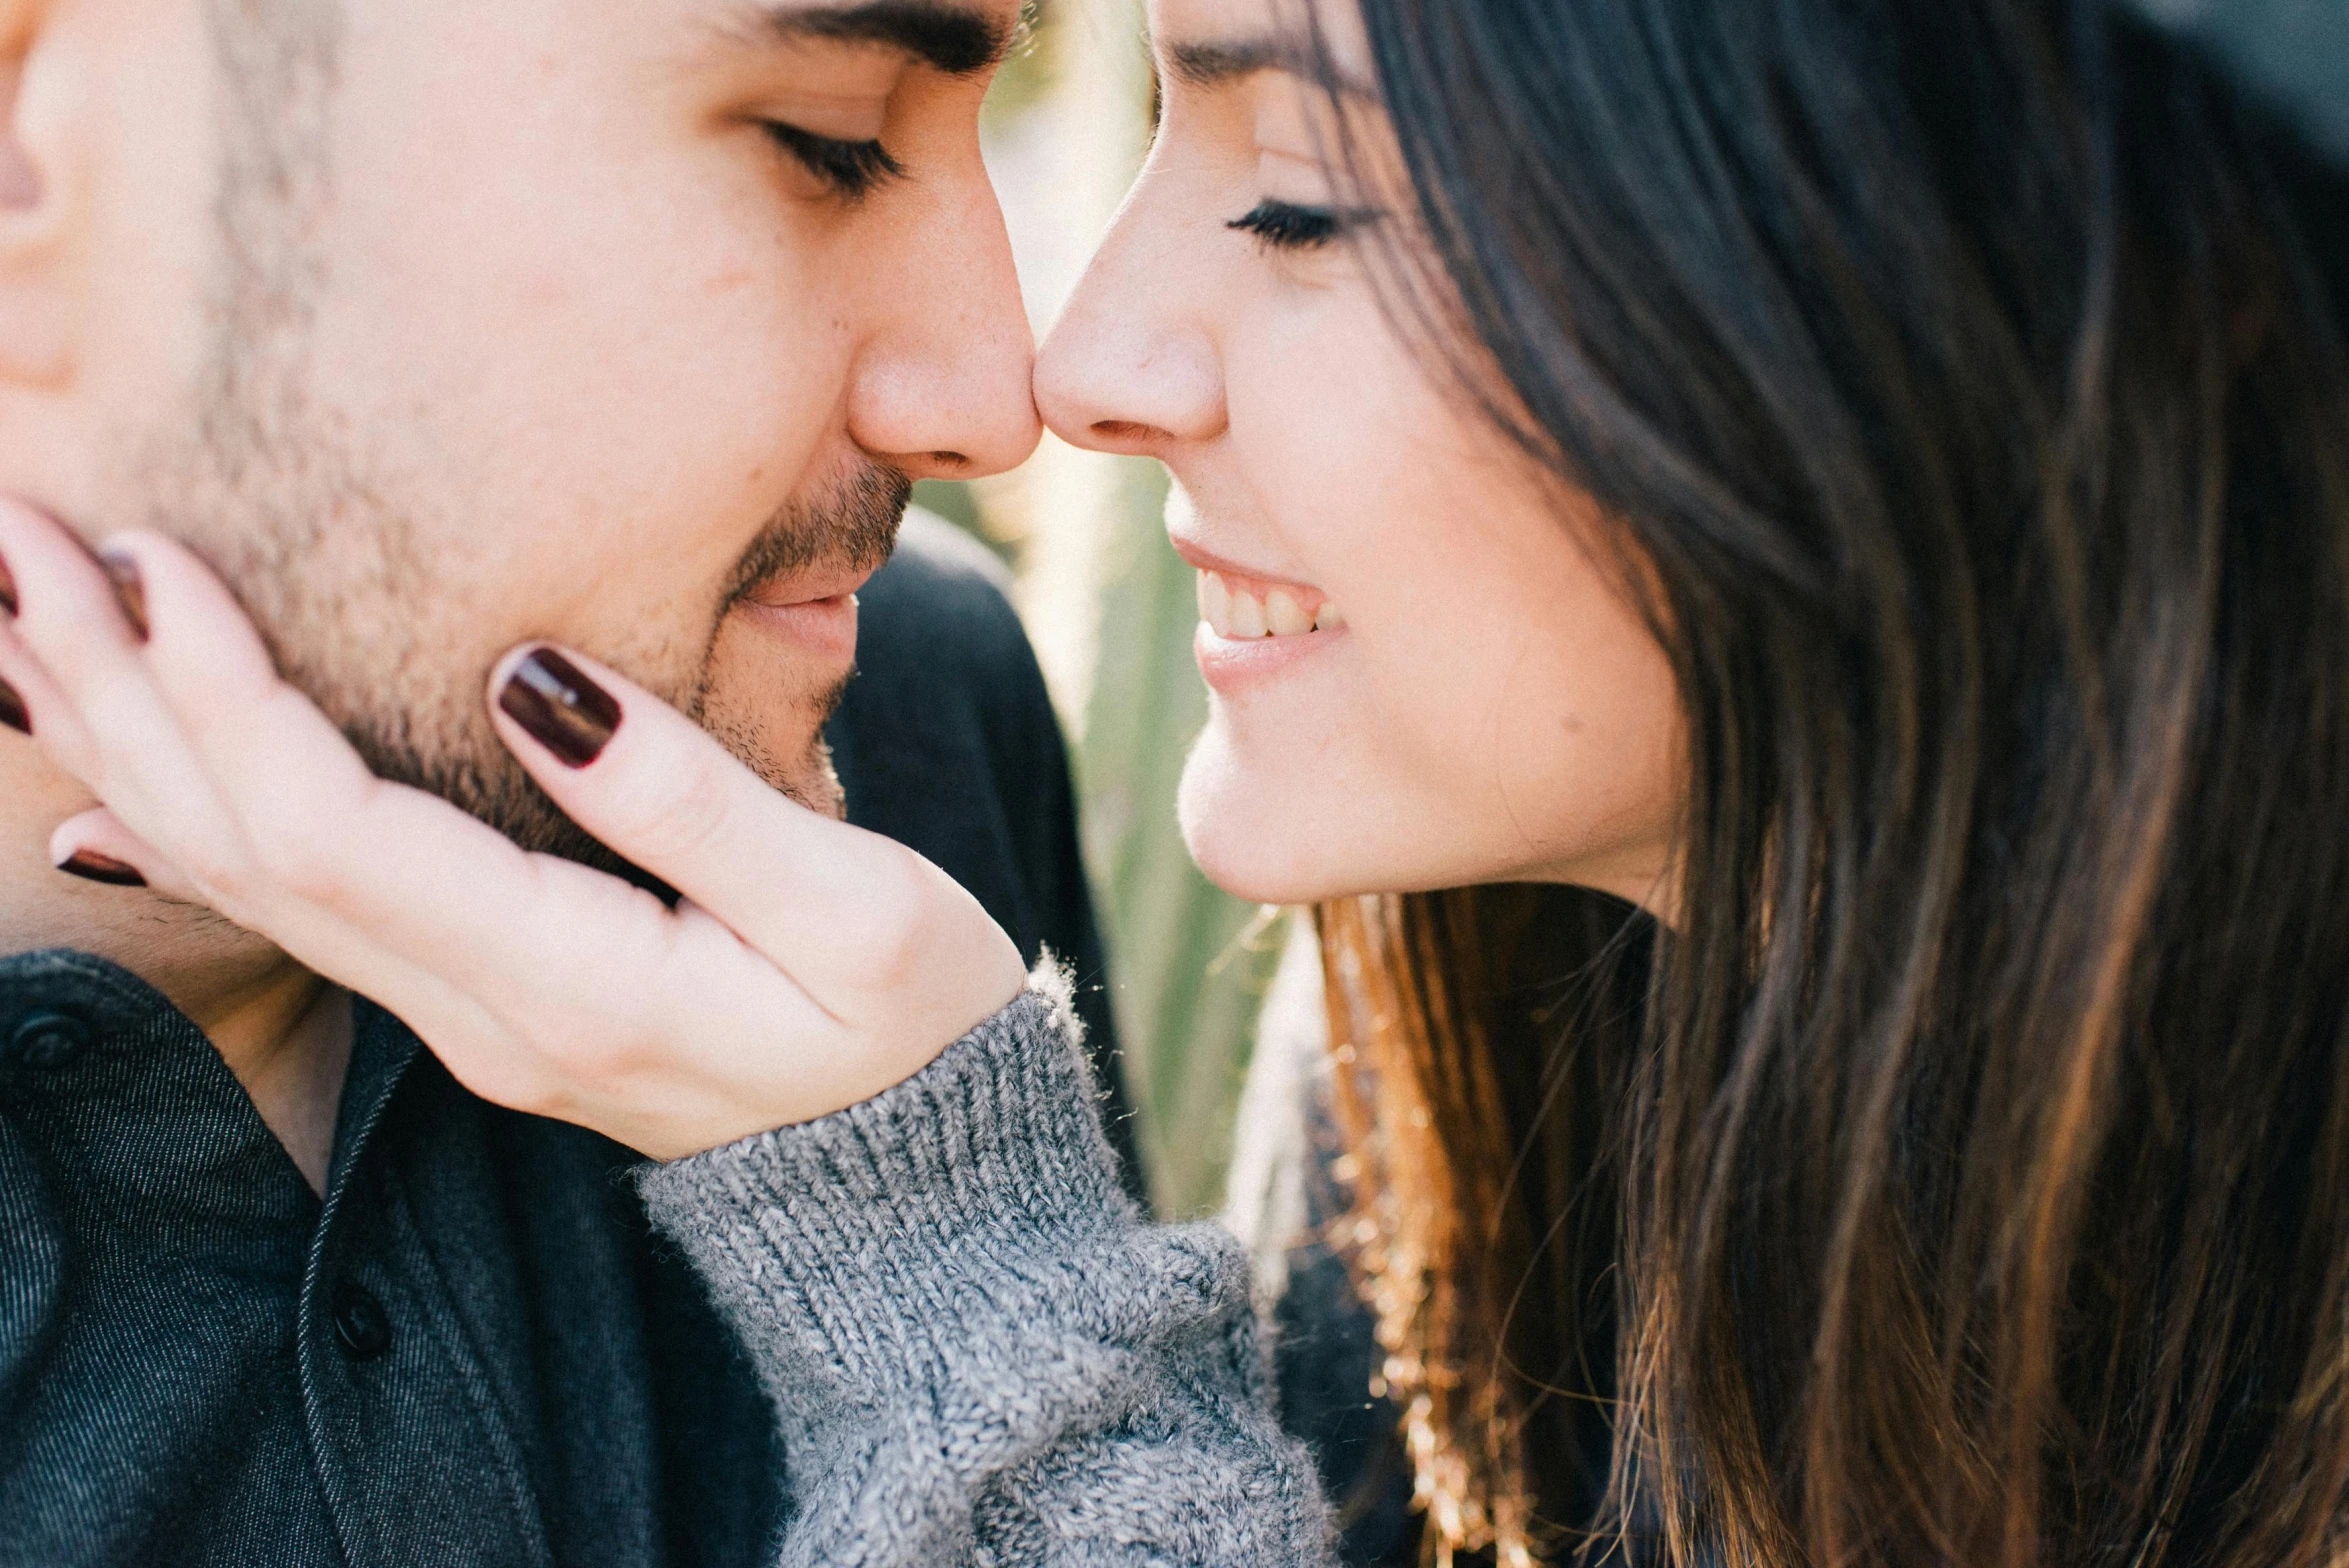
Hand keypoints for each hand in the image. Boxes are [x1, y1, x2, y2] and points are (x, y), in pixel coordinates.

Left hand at [0, 498, 1029, 1158]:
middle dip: (126, 693)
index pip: (338, 839)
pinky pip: (298, 914)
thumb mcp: (854, 910)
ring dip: (132, 745)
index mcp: (571, 987)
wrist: (919, 1176)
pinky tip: (101, 795)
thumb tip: (533, 679)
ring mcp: (469, 1022)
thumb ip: (691, 804)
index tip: (155, 559)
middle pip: (250, 855)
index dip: (231, 697)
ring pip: (251, 882)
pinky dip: (189, 831)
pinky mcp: (482, 1002)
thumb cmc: (916, 1025)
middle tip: (21, 537)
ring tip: (26, 618)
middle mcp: (482, 1018)